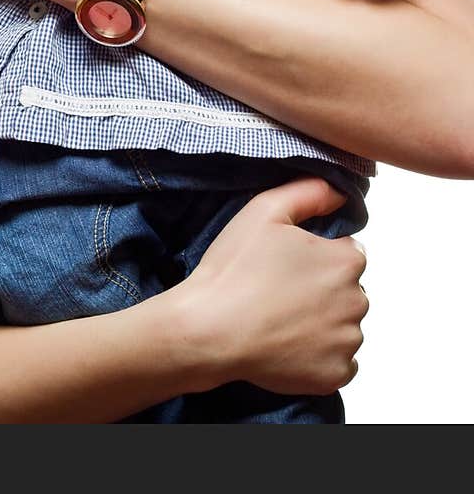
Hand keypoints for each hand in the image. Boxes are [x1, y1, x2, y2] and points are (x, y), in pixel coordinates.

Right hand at [173, 176, 366, 395]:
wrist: (209, 330)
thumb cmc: (234, 268)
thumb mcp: (265, 210)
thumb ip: (310, 192)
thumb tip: (340, 193)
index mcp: (346, 261)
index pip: (347, 252)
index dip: (316, 255)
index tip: (286, 263)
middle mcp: (357, 302)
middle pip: (347, 290)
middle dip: (322, 289)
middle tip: (278, 290)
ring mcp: (347, 342)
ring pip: (343, 326)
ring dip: (321, 323)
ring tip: (278, 318)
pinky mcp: (335, 375)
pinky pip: (338, 362)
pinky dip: (318, 356)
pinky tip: (287, 344)